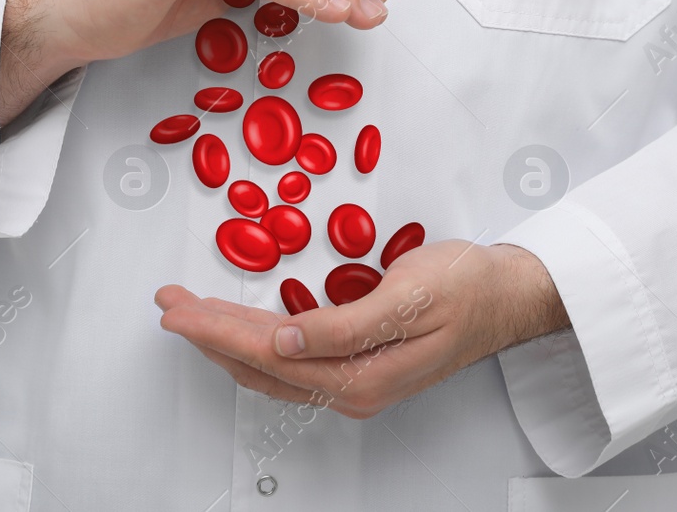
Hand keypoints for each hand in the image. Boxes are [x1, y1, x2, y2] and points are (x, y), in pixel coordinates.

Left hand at [155, 243, 568, 418]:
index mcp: (359, 376)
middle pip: (258, 365)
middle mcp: (350, 389)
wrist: (508, 297)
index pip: (265, 352)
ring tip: (189, 311)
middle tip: (168, 303)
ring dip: (224, 338)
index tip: (177, 307)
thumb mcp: (409, 295)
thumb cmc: (467, 287)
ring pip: (269, 368)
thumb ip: (345, 325)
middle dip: (206, 333)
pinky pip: (289, 362)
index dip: (214, 329)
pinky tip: (239, 325)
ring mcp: (353, 383)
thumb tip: (286, 341)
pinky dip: (254, 341)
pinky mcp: (357, 369)